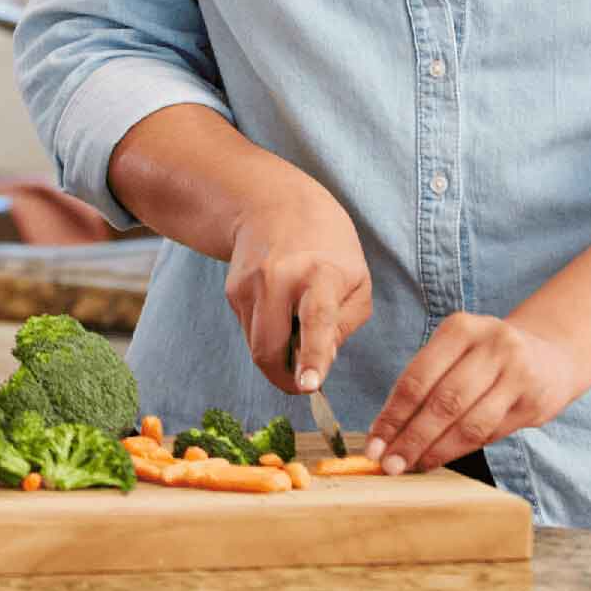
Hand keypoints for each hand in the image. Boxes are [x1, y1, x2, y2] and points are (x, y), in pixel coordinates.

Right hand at [225, 182, 371, 393]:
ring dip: (278, 355)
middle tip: (305, 381)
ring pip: (256, 347)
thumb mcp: (358, 279)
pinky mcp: (232, 292)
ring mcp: (250, 285)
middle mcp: (279, 278)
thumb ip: (346, 325)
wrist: (274, 204)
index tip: (308, 385)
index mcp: (320, 273)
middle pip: (270, 347)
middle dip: (286, 377)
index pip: (317, 319)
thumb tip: (321, 362)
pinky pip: (250, 332)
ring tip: (296, 329)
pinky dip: (267, 334)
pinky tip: (279, 309)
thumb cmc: (328, 246)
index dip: (313, 356)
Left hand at [365, 312, 581, 474]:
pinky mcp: (534, 402)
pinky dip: (460, 450)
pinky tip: (440, 458)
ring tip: (413, 466)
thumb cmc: (485, 359)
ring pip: (468, 423)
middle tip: (389, 464)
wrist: (549, 356)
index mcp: (461, 327)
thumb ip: (423, 384)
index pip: (417, 377)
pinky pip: (489, 434)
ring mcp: (517, 373)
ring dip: (436, 451)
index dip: (393, 416)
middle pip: (442, 402)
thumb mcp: (455, 352)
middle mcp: (492, 344)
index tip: (373, 445)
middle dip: (411, 438)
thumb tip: (383, 433)